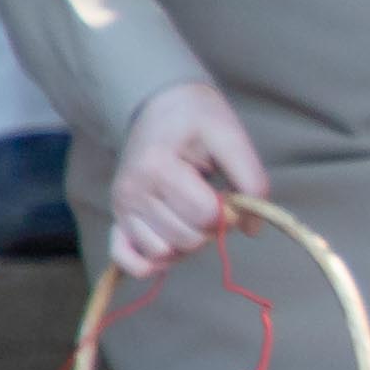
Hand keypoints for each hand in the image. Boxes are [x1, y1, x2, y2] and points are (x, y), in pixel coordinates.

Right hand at [104, 81, 271, 279]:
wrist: (160, 106)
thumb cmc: (198, 120)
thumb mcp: (231, 137)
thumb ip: (252, 180)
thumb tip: (253, 228)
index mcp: (157, 167)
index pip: (206, 216)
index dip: (229, 211)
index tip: (228, 191)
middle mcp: (132, 190)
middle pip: (187, 239)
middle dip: (210, 227)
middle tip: (209, 199)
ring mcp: (121, 207)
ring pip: (165, 254)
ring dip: (187, 243)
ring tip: (190, 212)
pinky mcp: (117, 218)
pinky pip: (128, 261)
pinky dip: (151, 263)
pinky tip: (169, 248)